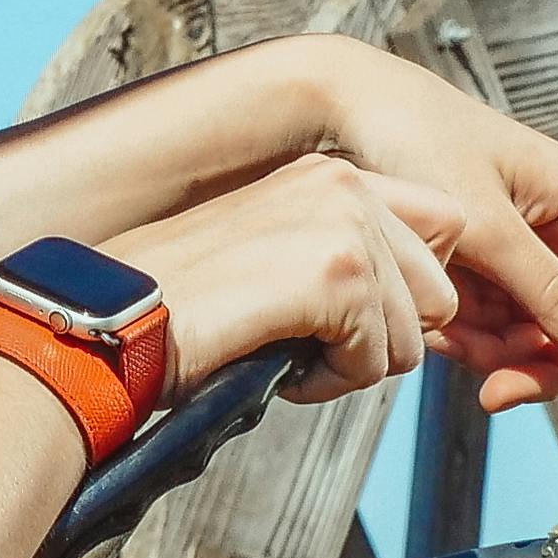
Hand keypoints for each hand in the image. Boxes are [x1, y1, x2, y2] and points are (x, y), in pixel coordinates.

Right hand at [104, 151, 468, 404]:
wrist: (113, 322)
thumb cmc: (181, 306)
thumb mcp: (276, 253)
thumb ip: (345, 254)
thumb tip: (424, 306)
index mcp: (329, 173)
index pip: (445, 225)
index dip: (412, 293)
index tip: (356, 321)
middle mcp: (344, 183)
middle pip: (439, 291)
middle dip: (384, 337)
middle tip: (310, 345)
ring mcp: (344, 223)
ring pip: (414, 336)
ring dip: (353, 366)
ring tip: (283, 353)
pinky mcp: (336, 274)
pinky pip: (376, 362)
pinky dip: (328, 385)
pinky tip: (274, 366)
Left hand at [267, 38, 557, 442]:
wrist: (347, 110)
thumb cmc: (420, 143)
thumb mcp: (487, 227)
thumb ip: (550, 294)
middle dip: (549, 366)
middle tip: (495, 393)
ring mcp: (532, 244)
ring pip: (545, 333)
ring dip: (502, 355)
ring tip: (444, 339)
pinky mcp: (492, 260)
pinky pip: (503, 320)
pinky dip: (474, 336)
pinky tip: (436, 328)